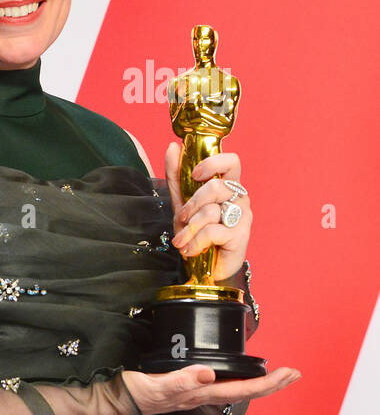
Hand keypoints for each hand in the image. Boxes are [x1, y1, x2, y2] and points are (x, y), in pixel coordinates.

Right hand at [122, 364, 299, 414]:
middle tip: (295, 373)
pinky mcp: (187, 386)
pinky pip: (221, 385)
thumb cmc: (133, 395)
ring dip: (259, 383)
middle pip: (245, 392)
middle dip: (272, 384)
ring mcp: (195, 392)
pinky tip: (238, 375)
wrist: (116, 403)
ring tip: (277, 374)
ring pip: (236, 389)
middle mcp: (201, 394)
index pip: (241, 389)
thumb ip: (179, 380)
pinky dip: (238, 380)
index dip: (267, 383)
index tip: (288, 373)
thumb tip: (209, 374)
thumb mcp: (153, 385)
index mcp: (198, 393)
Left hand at [165, 143, 249, 282]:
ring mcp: (242, 216)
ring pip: (211, 211)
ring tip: (182, 240)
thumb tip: (173, 147)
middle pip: (216, 187)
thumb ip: (177, 175)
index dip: (213, 162)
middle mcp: (239, 198)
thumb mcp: (181, 202)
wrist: (204, 267)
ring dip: (189, 228)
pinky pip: (212, 231)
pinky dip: (195, 242)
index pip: (231, 161)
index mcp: (228, 186)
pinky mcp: (240, 236)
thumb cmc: (197, 232)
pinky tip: (191, 250)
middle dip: (191, 204)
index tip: (196, 174)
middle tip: (181, 218)